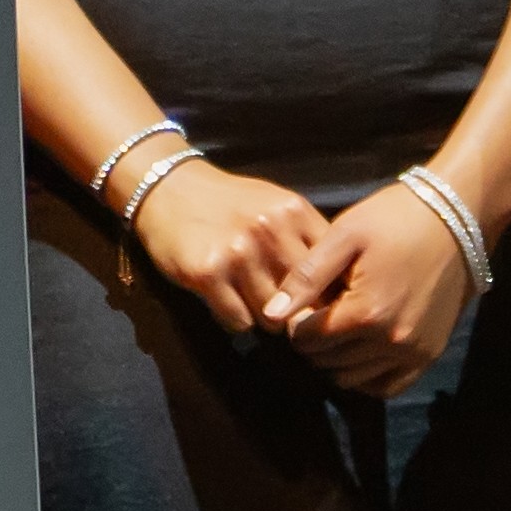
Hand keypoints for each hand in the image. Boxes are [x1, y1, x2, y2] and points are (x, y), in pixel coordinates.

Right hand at [132, 162, 336, 335]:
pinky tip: (227, 299)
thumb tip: (339, 287)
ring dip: (265, 317)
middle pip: (305, 299)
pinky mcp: (208, 273)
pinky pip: (239, 322)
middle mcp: (270, 231)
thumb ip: (306, 238)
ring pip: (273, 317)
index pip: (332, 269)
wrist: (171, 188)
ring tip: (252, 300)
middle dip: (298, 312)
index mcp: (294, 213)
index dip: (330, 294)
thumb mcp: (276, 206)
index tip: (321, 304)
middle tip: (286, 312)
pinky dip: (236, 319)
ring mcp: (238, 253)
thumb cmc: (231, 203)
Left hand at [270, 186, 479, 396]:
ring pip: (352, 379)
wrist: (458, 217)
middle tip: (320, 312)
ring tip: (340, 328)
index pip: (305, 340)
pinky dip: (367, 376)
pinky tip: (361, 350)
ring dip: (337, 360)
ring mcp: (413, 352)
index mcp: (365, 312)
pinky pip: (388, 387)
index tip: (305, 300)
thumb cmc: (395, 218)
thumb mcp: (344, 235)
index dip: (296, 321)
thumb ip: (306, 277)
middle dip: (314, 341)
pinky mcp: (430, 354)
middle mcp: (390, 342)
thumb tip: (270, 315)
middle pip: (326, 362)